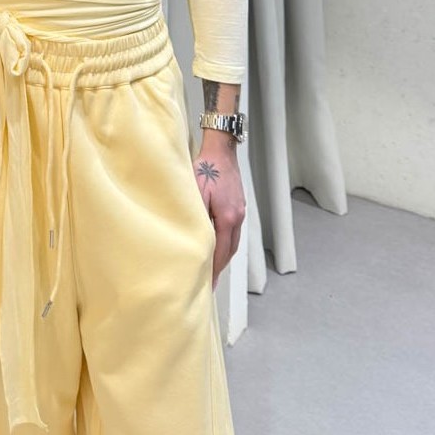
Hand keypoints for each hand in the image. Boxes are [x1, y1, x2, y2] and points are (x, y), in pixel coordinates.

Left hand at [193, 135, 245, 287]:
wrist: (221, 150)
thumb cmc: (206, 167)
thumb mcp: (196, 192)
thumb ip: (196, 217)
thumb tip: (194, 238)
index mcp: (227, 218)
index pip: (221, 252)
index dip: (214, 270)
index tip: (208, 284)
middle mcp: (237, 217)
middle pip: (230, 250)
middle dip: (220, 267)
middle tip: (210, 282)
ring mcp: (240, 211)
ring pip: (233, 241)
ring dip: (224, 255)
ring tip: (213, 267)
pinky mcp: (238, 204)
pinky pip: (234, 230)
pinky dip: (226, 241)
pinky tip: (218, 242)